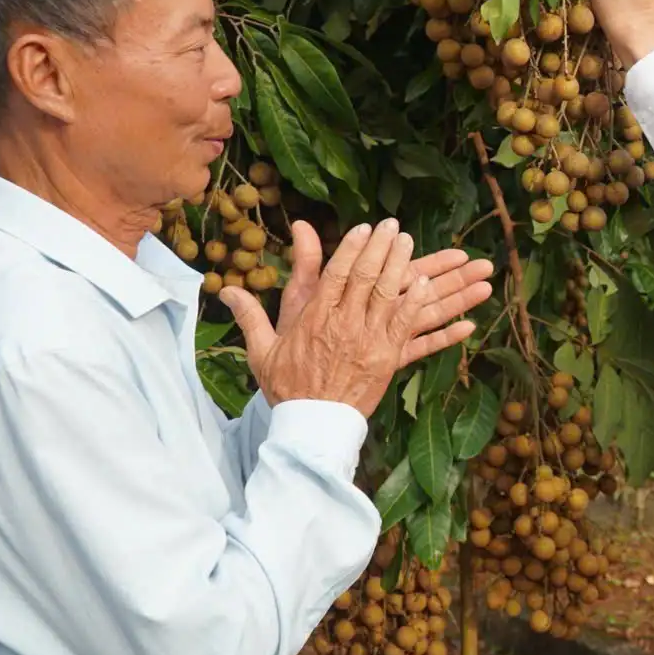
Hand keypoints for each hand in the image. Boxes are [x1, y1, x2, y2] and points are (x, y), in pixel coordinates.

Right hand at [217, 220, 491, 416]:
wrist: (312, 428)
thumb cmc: (287, 389)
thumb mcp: (262, 350)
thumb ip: (250, 315)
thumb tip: (225, 290)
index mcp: (315, 319)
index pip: (336, 273)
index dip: (352, 248)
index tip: (364, 228)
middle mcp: (344, 325)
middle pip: (366, 277)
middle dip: (381, 247)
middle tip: (393, 226)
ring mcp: (368, 341)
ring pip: (390, 295)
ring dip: (402, 266)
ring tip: (409, 243)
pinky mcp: (388, 359)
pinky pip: (408, 326)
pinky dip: (418, 303)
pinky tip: (428, 283)